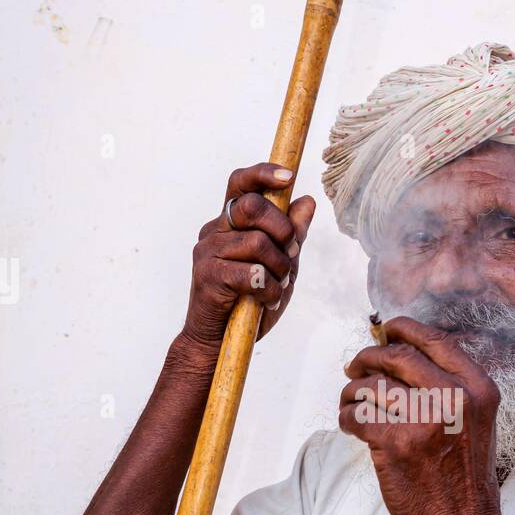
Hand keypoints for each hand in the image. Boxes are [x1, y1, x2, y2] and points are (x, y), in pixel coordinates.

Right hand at [179, 162, 314, 359]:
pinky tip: (265, 301)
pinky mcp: (207, 276)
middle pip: (252, 205)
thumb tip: (307, 201)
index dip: (263, 173)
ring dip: (279, 269)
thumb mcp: (280, 266)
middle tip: (290, 253)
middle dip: (282, 229)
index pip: (240, 183)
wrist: (218, 341)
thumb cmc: (249, 301)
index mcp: (231, 223)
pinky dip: (269, 290)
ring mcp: (207, 252)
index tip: (288, 177)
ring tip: (276, 286)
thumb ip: (291, 236)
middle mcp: (215, 231)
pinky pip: (251, 273)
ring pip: (257, 243)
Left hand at [339, 315, 502, 514]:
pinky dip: (346, 418)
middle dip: (369, 358)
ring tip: (349, 402)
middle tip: (354, 367)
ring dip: (352, 391)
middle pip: (398, 356)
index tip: (384, 330)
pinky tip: (351, 426)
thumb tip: (404, 355)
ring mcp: (424, 420)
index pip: (434, 341)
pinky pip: (357, 415)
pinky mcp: (395, 442)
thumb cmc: (465, 477)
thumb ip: (450, 387)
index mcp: (478, 388)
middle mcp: (454, 398)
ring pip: (372, 385)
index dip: (403, 329)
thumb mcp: (477, 421)